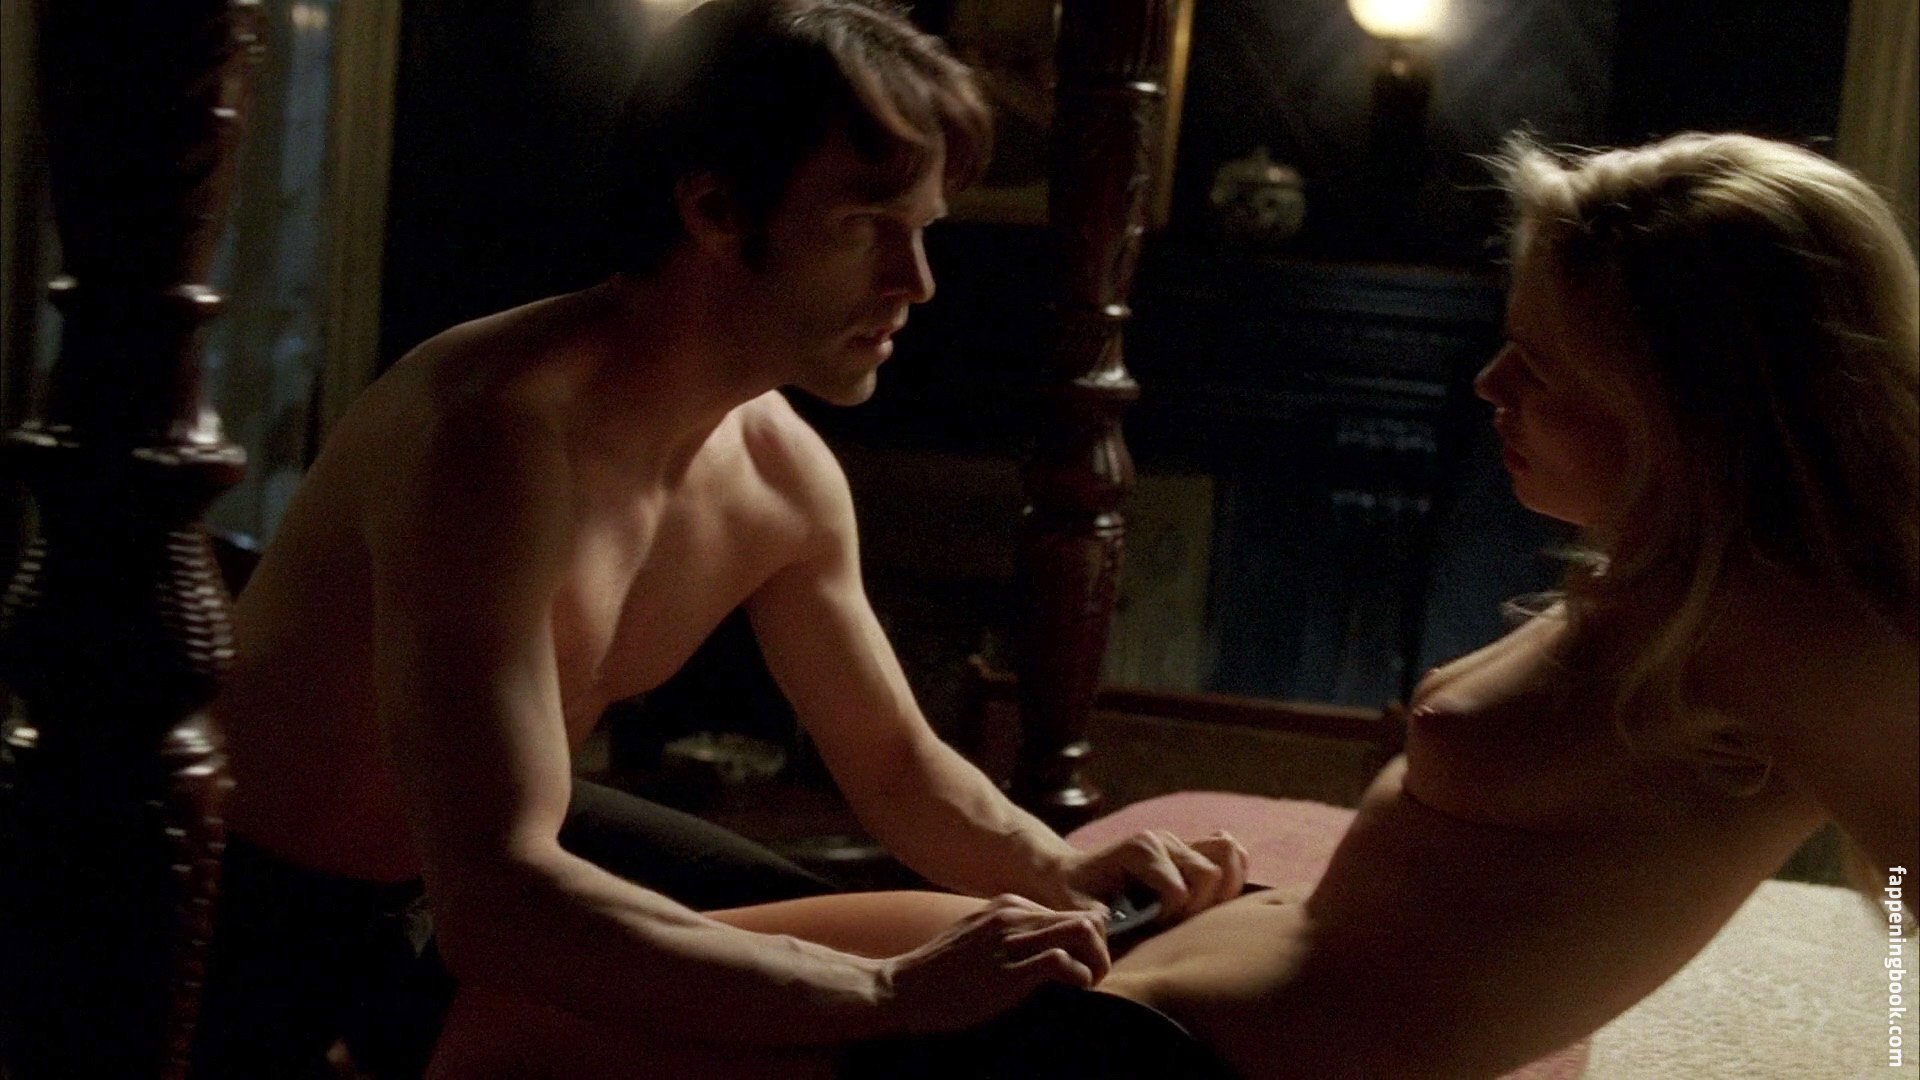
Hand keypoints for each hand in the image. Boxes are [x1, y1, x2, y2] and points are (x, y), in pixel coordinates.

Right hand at [876, 894, 1110, 1033]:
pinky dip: (1079, 977)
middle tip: (1095, 977)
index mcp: (1007, 905)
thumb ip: (1009, 935)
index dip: (1089, 939)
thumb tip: (1046, 950)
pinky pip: (1063, 963)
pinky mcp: (1008, 972)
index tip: (1086, 964)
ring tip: (1088, 984)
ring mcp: (1010, 941)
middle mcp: (1012, 915)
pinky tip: (1072, 991)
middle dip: (1100, 949)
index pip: (1071, 912)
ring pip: (1082, 932)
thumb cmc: (939, 974)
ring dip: (1097, 961)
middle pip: (1086, 919)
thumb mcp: (977, 938)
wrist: (901, 989)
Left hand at [1061, 829, 1249, 920]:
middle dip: (1198, 908)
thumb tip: (1110, 921)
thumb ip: (1092, 915)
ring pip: (1229, 856)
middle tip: (1173, 923)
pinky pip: (1231, 853)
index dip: (1171, 918)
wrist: (1074, 873)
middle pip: (1210, 874)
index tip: (1152, 928)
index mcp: (1140, 849)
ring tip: (1193, 911)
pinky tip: (1212, 898)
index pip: (1181, 890)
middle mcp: (1164, 839)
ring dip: (1221, 892)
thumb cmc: (1075, 893)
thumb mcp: (1076, 905)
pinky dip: (1233, 875)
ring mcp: (1181, 842)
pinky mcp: (1192, 849)